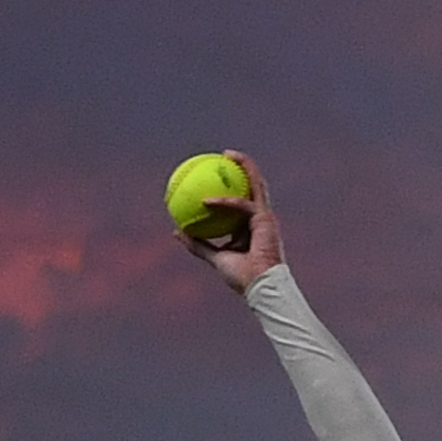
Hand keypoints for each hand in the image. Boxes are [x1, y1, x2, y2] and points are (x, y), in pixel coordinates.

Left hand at [180, 147, 282, 290]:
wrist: (259, 286)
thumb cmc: (241, 276)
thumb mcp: (215, 257)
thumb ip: (198, 244)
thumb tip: (176, 231)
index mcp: (250, 225)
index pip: (243, 198)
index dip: (233, 183)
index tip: (216, 172)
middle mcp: (259, 217)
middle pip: (253, 185)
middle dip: (243, 166)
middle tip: (225, 155)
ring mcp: (264, 216)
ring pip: (256, 184)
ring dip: (244, 166)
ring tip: (227, 155)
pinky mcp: (265, 219)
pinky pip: (241, 205)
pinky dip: (224, 203)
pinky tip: (207, 200)